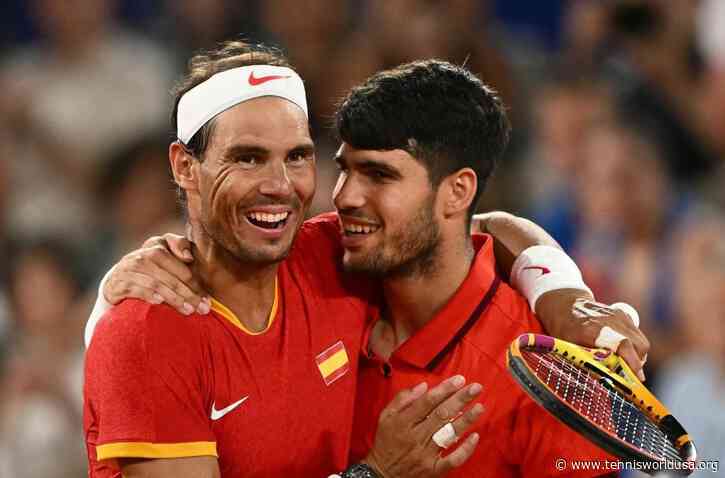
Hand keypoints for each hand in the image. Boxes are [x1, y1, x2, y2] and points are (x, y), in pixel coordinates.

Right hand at [103, 234, 209, 314]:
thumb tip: (189, 257)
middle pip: (170, 277)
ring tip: (188, 310)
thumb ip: (180, 246)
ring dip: (174, 298)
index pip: (180, 266)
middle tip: (202, 308)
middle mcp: (141, 257)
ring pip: (155, 284)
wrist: (118, 278)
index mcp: (156, 246)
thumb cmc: (152, 266)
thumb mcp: (166, 251)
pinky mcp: (117, 285)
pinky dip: (148, 295)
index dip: (195, 283)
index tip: (207, 298)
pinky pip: (135, 289)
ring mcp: (127, 271)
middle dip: (188, 294)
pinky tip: (160, 302)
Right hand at [364, 375, 483, 477]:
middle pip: (441, 415)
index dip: (444, 390)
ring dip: (466, 420)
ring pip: (449, 434)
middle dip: (460, 399)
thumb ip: (402, 399)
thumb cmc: (386, 442)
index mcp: (403, 422)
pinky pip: (453, 459)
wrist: (382, 474)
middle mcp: (415, 437)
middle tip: (475, 388)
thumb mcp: (385, 416)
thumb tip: (423, 386)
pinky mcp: (433, 469)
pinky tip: (475, 436)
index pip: (427, 402)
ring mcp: (426, 454)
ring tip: (480, 407)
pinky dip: (465, 449)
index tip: (459, 380)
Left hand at [537, 290, 649, 380]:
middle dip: (636, 365)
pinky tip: (623, 352)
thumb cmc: (563, 330)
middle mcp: (609, 321)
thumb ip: (586, 363)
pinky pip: (638, 335)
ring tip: (624, 365)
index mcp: (591, 330)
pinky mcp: (623, 314)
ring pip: (641, 343)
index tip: (637, 378)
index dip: (632, 362)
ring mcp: (618, 316)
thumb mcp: (568, 348)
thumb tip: (605, 383)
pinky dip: (635, 348)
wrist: (564, 305)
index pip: (622, 345)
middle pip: (637, 346)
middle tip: (627, 376)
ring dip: (637, 357)